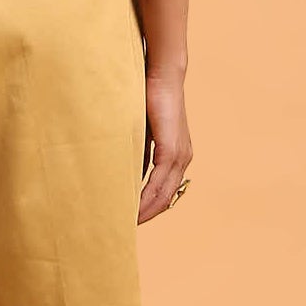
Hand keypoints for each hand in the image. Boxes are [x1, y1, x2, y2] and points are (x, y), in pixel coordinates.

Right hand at [137, 66, 192, 222]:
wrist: (162, 76)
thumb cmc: (148, 98)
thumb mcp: (140, 131)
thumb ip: (137, 151)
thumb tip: (122, 169)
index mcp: (177, 156)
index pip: (164, 192)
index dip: (148, 208)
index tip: (130, 221)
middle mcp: (182, 159)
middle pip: (165, 199)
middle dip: (146, 216)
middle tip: (124, 229)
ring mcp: (179, 156)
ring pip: (163, 195)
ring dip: (145, 212)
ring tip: (126, 225)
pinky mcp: (171, 150)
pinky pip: (159, 183)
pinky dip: (146, 199)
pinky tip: (133, 210)